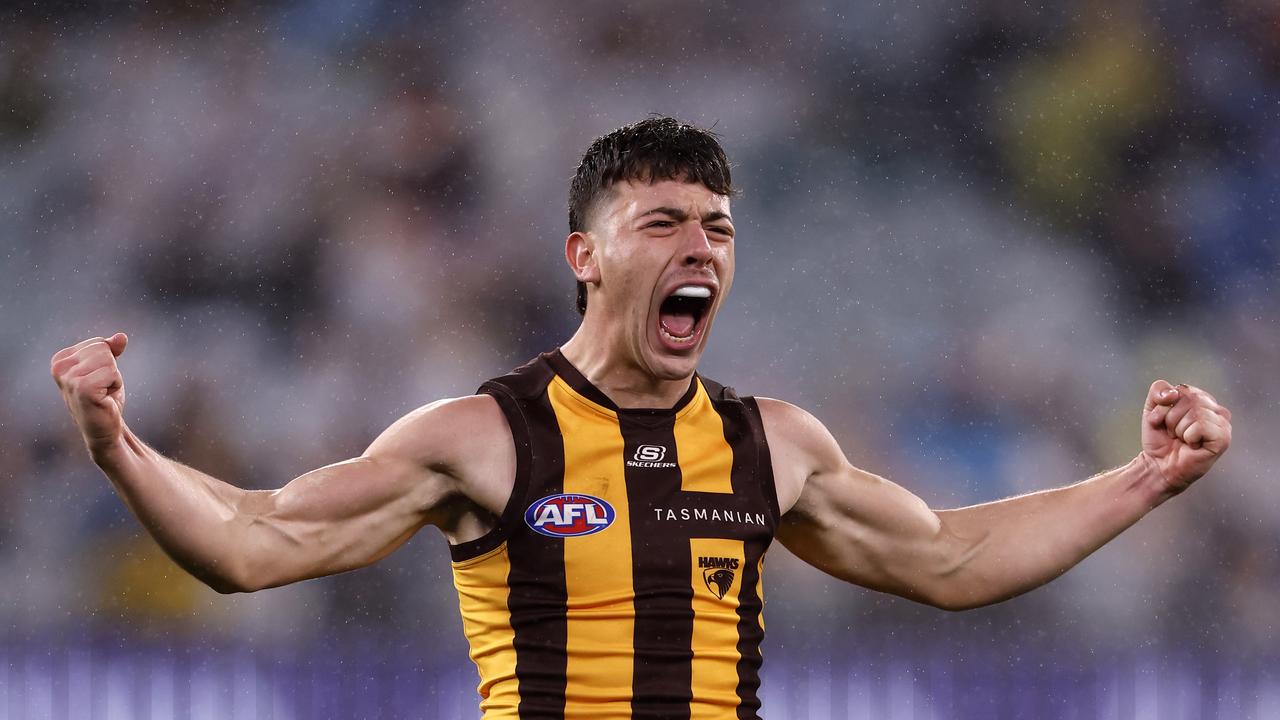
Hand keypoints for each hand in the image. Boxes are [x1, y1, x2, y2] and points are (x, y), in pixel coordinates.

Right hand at [51, 333, 129, 453]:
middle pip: (102, 348)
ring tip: (103, 393)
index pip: (98, 343)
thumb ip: (111, 349)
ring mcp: (69, 378)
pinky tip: (104, 398)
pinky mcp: (82, 388)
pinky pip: (112, 372)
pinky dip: (115, 385)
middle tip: (103, 388)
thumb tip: (121, 336)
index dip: (107, 362)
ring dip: (114, 377)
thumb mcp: (107, 368)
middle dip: (111, 368)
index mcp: (60, 360)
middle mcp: (59, 367)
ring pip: (109, 359)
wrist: (104, 429)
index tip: (98, 380)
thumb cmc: (105, 398)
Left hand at [1140, 379, 1231, 493]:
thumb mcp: (1152, 409)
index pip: (1181, 389)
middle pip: (1188, 398)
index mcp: (1202, 399)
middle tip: (1173, 432)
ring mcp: (1223, 423)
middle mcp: (1216, 409)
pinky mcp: (1223, 438)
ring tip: (1182, 439)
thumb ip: (1158, 390)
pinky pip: (1200, 425)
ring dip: (1179, 429)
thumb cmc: (1160, 439)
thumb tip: (1173, 393)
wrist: (1158, 464)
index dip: (1164, 406)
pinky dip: (1188, 436)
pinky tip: (1192, 445)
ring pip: (1195, 412)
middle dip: (1170, 418)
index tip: (1164, 421)